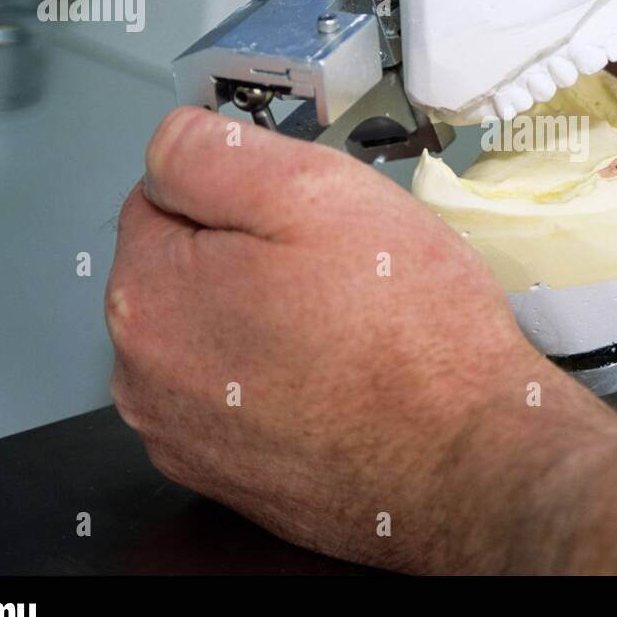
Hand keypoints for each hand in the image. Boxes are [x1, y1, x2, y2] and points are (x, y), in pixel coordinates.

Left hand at [107, 107, 616, 571]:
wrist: (470, 463)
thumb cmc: (408, 337)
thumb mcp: (315, 192)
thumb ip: (216, 152)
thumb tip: (173, 140)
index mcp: (150, 296)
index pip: (163, 193)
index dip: (245, 189)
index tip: (302, 214)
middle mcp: (146, 378)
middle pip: (189, 269)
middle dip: (254, 254)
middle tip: (339, 269)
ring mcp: (186, 437)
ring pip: (219, 334)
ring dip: (270, 318)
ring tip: (349, 327)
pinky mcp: (232, 477)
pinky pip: (246, 395)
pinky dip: (285, 379)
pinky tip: (343, 378)